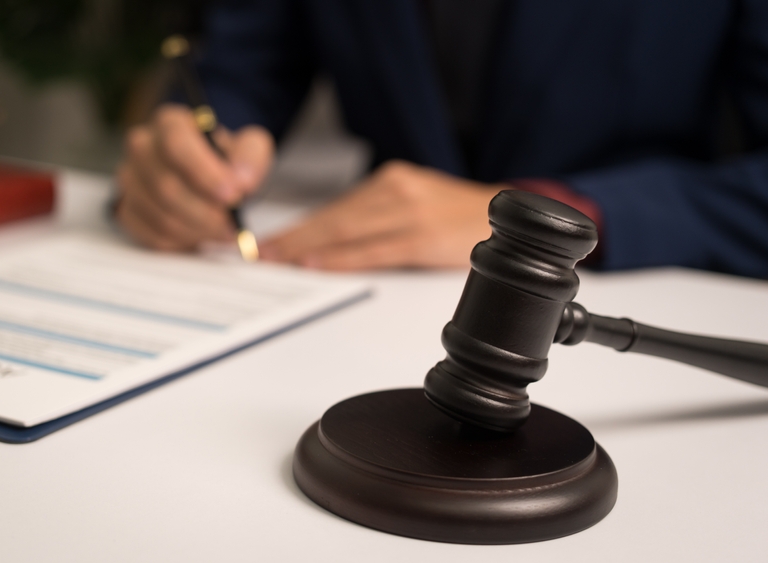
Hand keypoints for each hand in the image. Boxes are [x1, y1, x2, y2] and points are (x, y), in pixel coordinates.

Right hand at [114, 104, 273, 250]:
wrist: (205, 177)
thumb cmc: (223, 161)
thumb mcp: (247, 148)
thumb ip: (250, 157)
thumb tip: (242, 179)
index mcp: (170, 123)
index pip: (176, 144)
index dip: (204, 173)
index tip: (232, 195)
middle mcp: (142, 147)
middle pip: (165, 186)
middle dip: (204, 212)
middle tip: (232, 225)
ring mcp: (130, 180)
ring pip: (160, 215)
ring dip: (197, 230)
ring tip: (221, 231)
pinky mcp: (127, 209)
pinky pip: (152, 235)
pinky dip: (182, 242)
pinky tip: (201, 235)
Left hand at [259, 160, 506, 270]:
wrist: (509, 217)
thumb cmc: (458, 217)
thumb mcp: (414, 205)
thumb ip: (377, 218)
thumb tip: (329, 243)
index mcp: (391, 180)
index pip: (334, 208)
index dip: (297, 228)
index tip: (268, 242)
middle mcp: (395, 189)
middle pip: (333, 219)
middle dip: (292, 238)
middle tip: (258, 254)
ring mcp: (409, 211)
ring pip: (345, 231)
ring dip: (305, 248)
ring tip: (276, 261)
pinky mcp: (423, 236)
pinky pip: (373, 249)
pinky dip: (341, 258)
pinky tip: (317, 265)